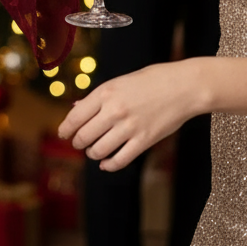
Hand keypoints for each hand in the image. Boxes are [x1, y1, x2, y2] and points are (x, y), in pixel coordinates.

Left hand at [58, 60, 202, 170]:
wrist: (183, 87)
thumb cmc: (150, 80)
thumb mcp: (119, 82)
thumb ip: (97, 97)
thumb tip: (75, 107)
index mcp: (105, 93)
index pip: (75, 117)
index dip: (65, 129)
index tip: (62, 134)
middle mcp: (114, 110)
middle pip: (84, 136)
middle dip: (78, 143)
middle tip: (78, 143)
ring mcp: (129, 127)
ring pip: (99, 150)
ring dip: (92, 153)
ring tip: (93, 151)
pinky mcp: (144, 141)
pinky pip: (120, 160)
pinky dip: (109, 165)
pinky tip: (106, 163)